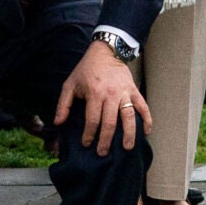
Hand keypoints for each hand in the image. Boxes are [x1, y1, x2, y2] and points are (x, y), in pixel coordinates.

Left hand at [55, 38, 149, 155]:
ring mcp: (124, 93)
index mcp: (94, 93)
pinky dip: (147, 119)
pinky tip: (147, 132)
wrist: (105, 52)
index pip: (92, 120)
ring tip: (127, 148)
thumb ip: (64, 104)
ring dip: (129, 134)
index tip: (86, 144)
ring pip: (129, 117)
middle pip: (110, 123)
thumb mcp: (70, 84)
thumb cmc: (86, 70)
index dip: (89, 135)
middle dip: (106, 140)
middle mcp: (111, 94)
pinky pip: (143, 106)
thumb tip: (58, 123)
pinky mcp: (134, 90)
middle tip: (103, 152)